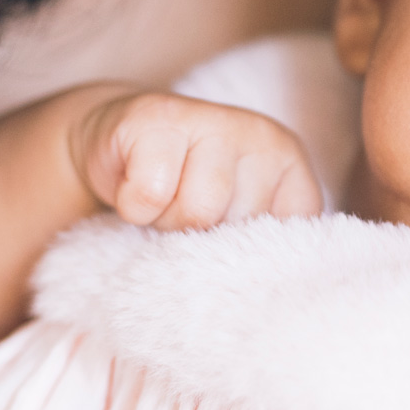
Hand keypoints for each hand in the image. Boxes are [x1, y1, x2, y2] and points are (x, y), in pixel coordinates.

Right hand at [70, 91, 323, 230]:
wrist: (119, 144)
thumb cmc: (183, 190)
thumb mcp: (233, 218)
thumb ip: (259, 244)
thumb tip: (259, 290)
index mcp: (289, 161)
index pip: (287, 236)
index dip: (245, 252)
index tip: (223, 231)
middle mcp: (263, 135)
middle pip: (237, 227)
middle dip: (202, 234)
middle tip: (182, 208)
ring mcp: (214, 119)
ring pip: (197, 212)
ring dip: (166, 221)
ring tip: (161, 197)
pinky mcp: (159, 119)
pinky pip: (150, 194)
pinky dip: (134, 206)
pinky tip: (134, 184)